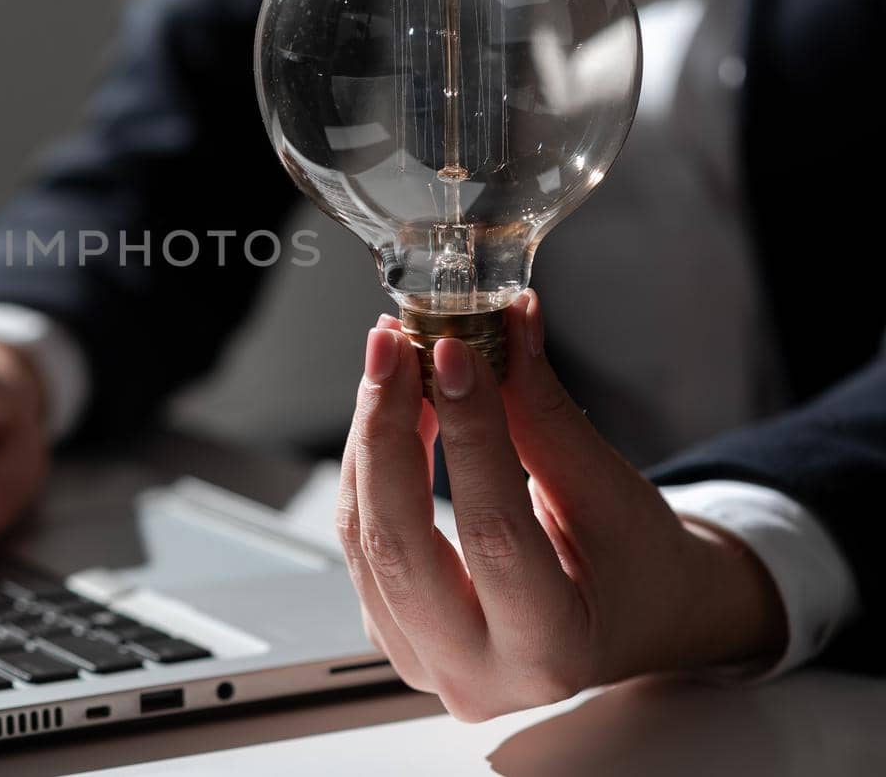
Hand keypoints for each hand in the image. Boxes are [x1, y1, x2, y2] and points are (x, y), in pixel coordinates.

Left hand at [338, 291, 786, 720]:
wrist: (635, 618)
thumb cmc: (636, 565)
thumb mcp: (610, 493)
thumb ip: (543, 412)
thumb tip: (507, 321)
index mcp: (549, 653)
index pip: (492, 533)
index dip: (467, 433)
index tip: (453, 351)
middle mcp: (476, 675)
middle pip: (398, 543)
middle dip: (387, 431)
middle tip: (396, 348)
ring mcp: (421, 659)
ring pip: (364, 536)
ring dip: (371, 436)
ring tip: (393, 359)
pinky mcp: (390, 629)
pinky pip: (359, 540)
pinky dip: (369, 464)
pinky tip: (388, 407)